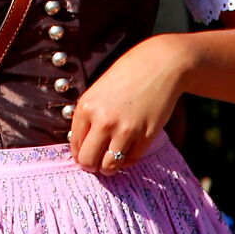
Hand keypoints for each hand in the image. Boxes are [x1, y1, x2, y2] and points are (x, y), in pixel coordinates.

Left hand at [69, 34, 189, 172]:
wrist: (158, 66)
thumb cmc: (128, 76)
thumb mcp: (99, 92)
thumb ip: (89, 117)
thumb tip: (84, 148)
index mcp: (87, 107)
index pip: (76, 145)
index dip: (81, 155)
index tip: (88, 156)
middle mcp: (103, 120)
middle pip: (88, 161)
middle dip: (92, 166)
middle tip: (98, 164)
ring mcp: (125, 130)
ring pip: (109, 166)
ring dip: (110, 168)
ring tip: (113, 160)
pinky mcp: (145, 136)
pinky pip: (131, 160)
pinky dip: (128, 159)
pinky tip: (129, 148)